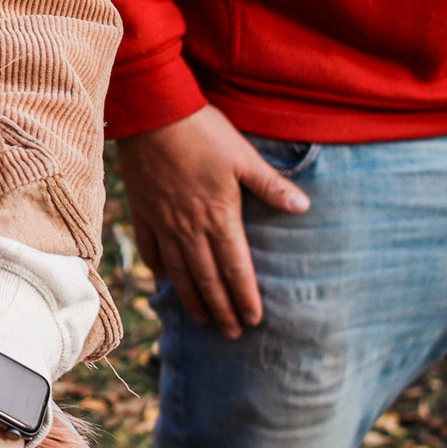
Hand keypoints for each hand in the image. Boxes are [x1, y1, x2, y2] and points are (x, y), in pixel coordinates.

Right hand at [118, 104, 308, 336]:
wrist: (153, 113)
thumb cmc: (203, 131)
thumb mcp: (244, 157)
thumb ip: (271, 185)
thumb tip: (303, 206)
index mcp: (219, 216)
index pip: (236, 268)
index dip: (245, 297)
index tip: (253, 320)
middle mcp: (190, 228)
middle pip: (208, 278)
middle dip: (222, 309)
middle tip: (231, 334)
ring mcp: (163, 222)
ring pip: (178, 271)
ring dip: (192, 299)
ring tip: (202, 320)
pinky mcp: (143, 211)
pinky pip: (151, 249)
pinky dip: (159, 268)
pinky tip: (164, 280)